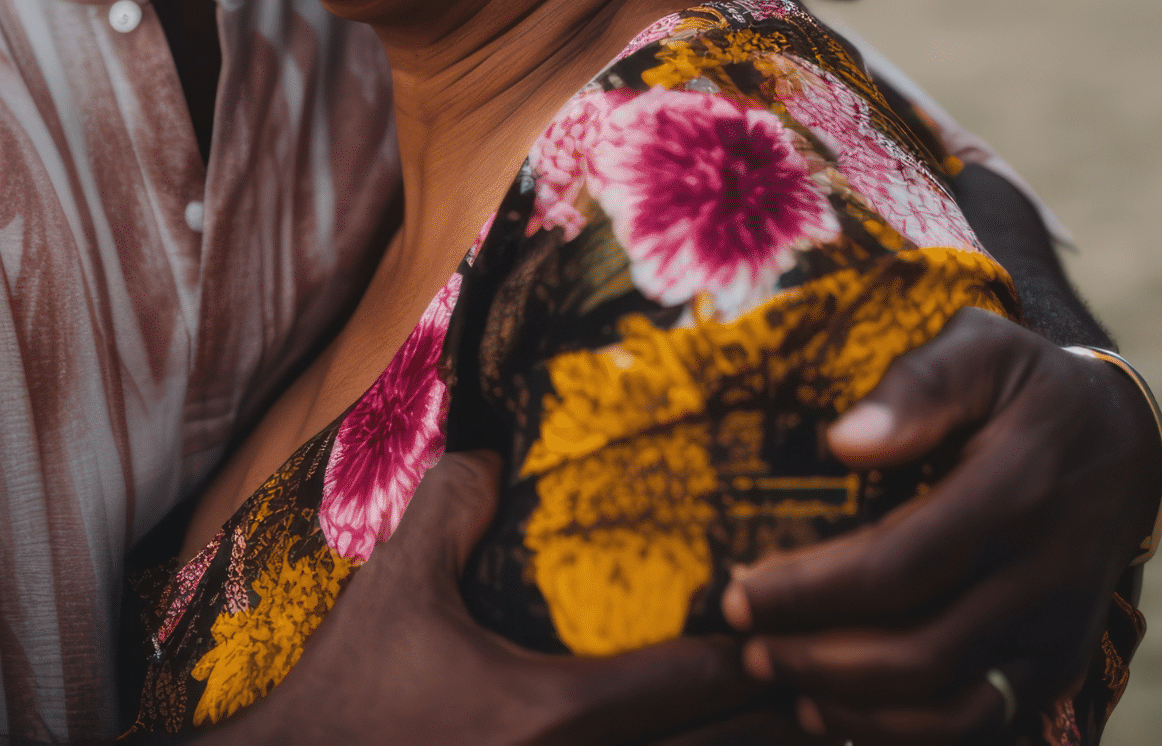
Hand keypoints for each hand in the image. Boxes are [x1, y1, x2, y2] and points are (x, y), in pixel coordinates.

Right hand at [215, 452, 799, 745]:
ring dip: (749, 740)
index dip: (765, 648)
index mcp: (562, 717)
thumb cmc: (346, 704)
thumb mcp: (393, 592)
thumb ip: (452, 508)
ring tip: (785, 702)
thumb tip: (495, 445)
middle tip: (814, 654)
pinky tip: (698, 735)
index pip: (710, 680)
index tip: (784, 611)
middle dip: (788, 704)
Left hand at [719, 309, 1160, 742]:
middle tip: (747, 649)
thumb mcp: (982, 348)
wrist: (1126, 443)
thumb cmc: (1028, 388)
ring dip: (861, 710)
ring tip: (786, 688)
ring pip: (955, 706)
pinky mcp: (1059, 663)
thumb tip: (843, 442)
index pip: (900, 565)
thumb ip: (918, 386)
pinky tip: (844, 712)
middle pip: (922, 651)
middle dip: (820, 660)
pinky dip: (911, 731)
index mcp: (1017, 490)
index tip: (739, 593)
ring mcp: (1058, 629)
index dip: (812, 592)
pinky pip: (986, 723)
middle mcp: (1045, 574)